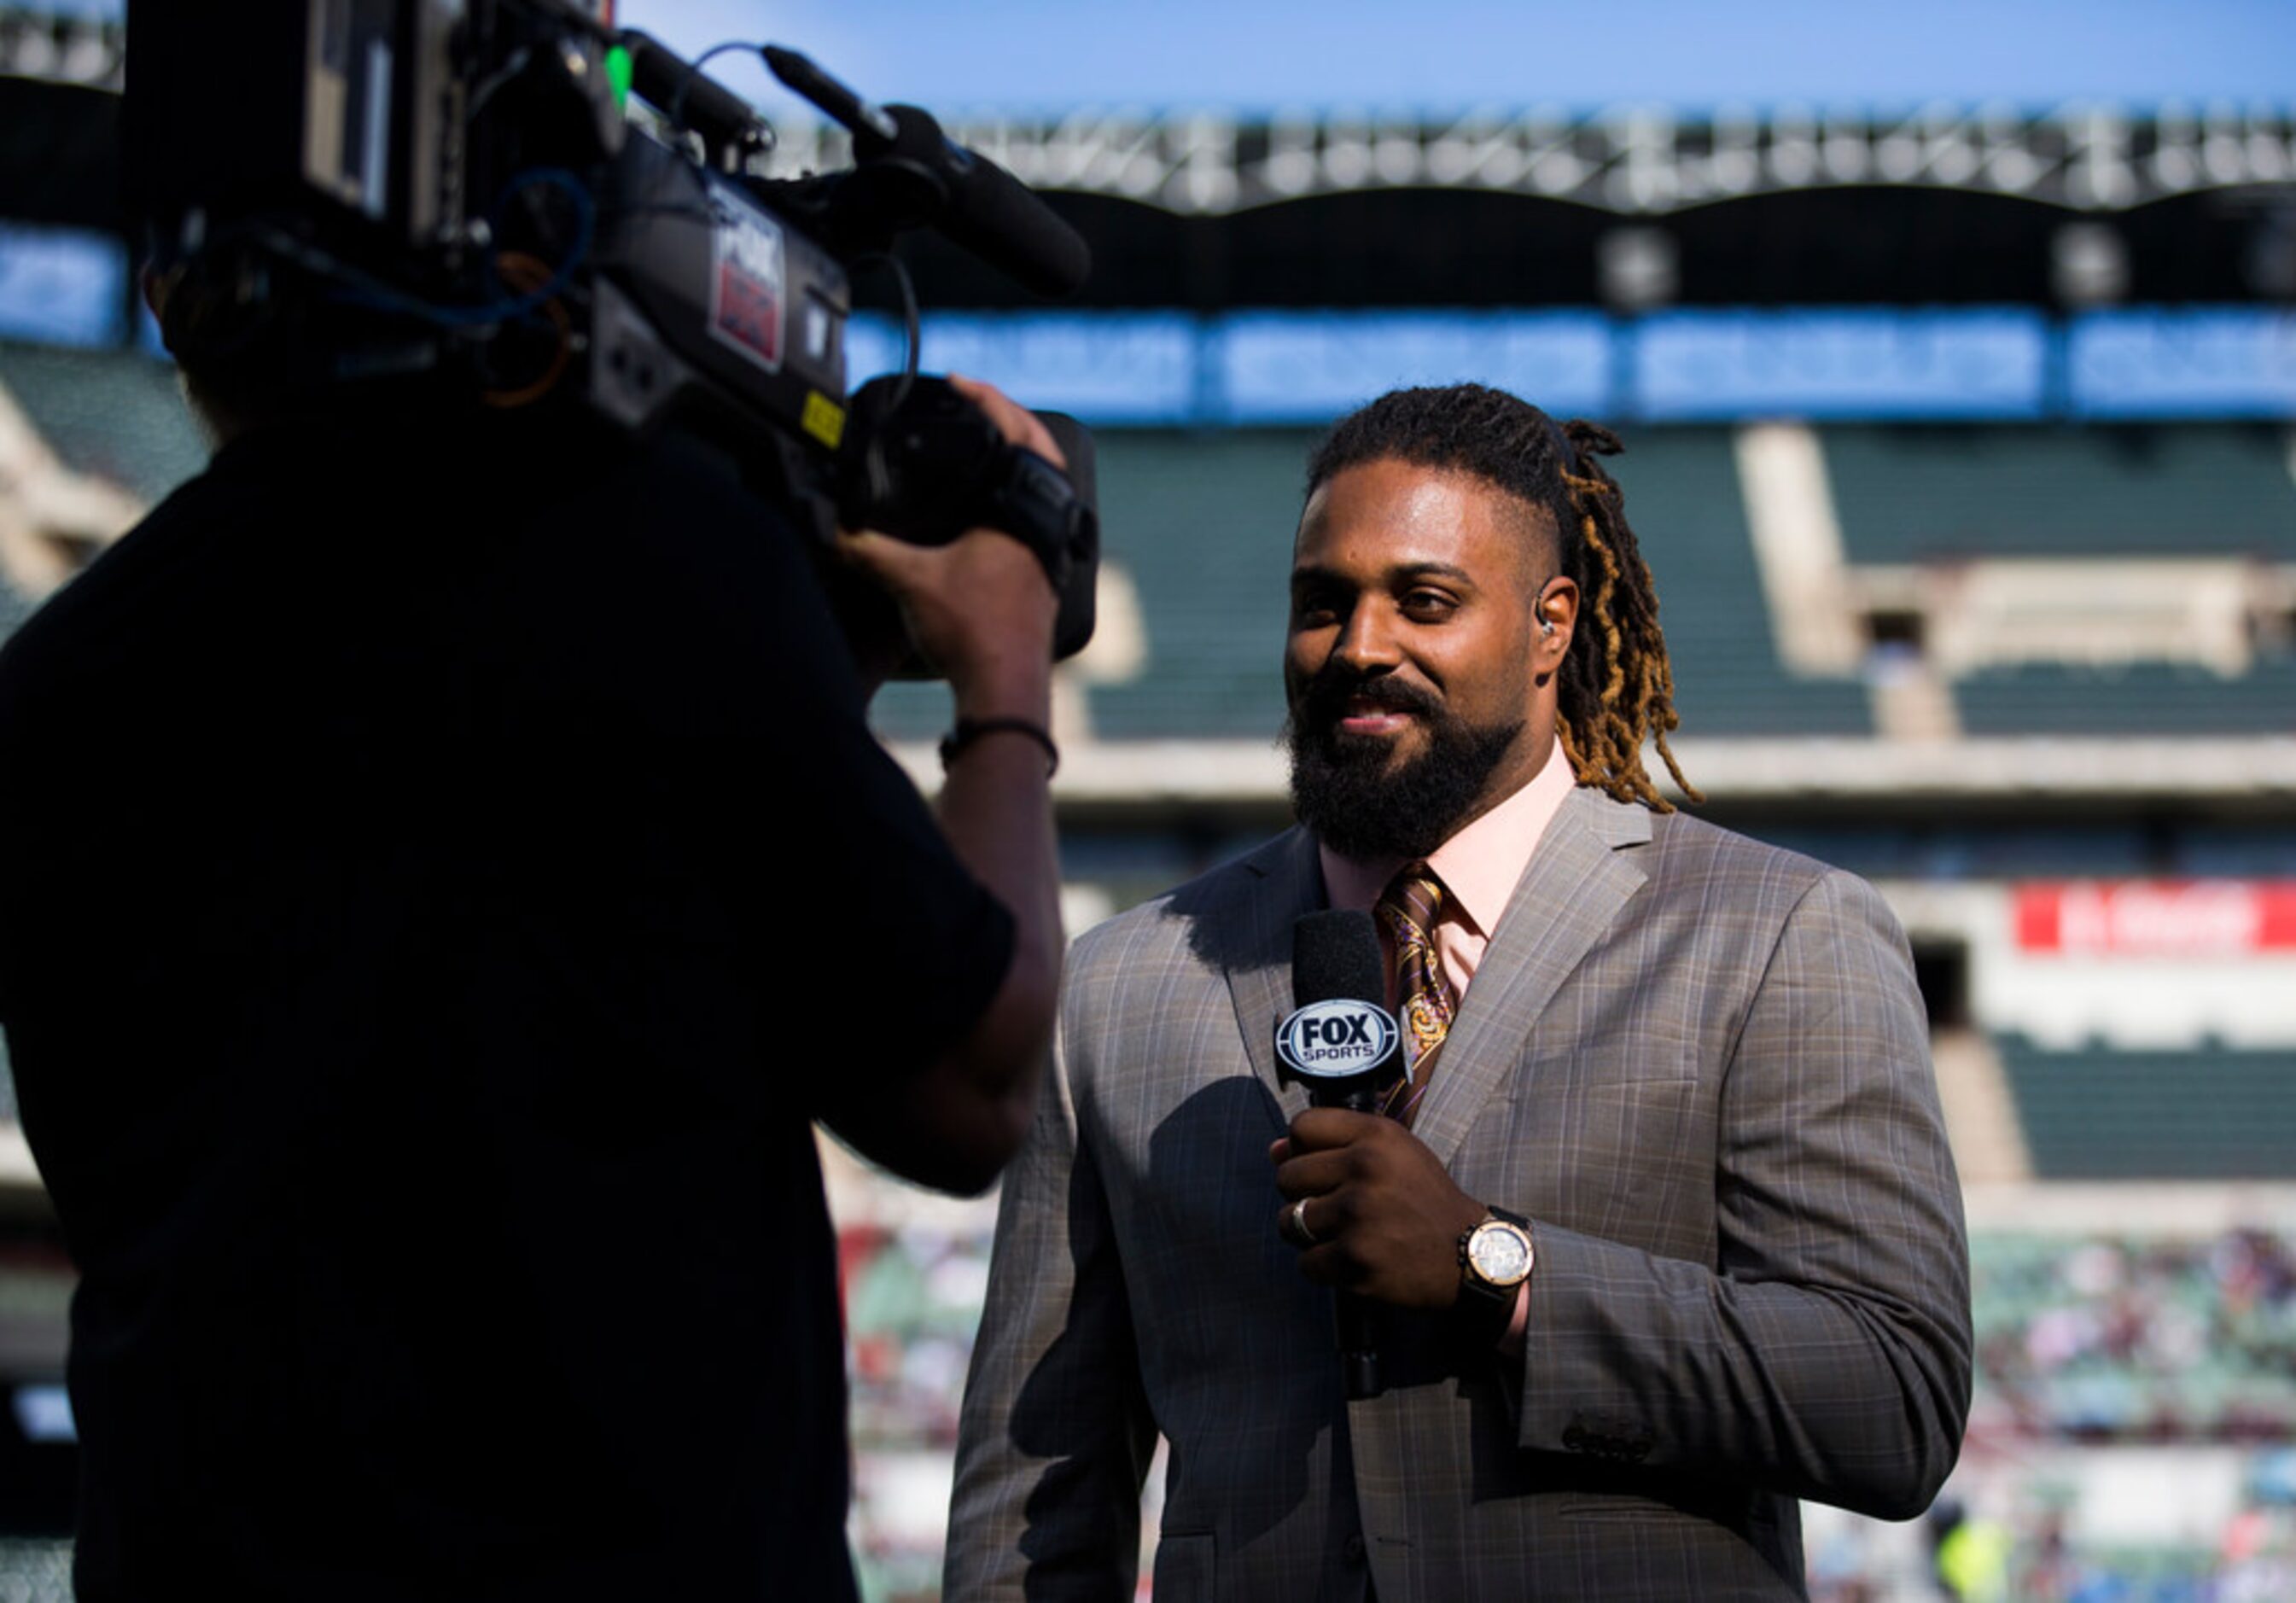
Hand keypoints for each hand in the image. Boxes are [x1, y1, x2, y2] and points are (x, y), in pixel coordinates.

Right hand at [835, 375, 1060, 712]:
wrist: (1006, 690)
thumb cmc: (974, 635)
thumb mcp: (909, 581)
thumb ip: (866, 547)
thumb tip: (831, 526)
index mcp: (1019, 509)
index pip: (1015, 431)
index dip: (986, 398)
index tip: (958, 382)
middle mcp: (1045, 525)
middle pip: (1043, 450)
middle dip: (1011, 419)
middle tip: (978, 403)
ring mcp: (1052, 552)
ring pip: (1048, 487)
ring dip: (1022, 460)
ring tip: (990, 447)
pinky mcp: (1046, 578)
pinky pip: (1042, 518)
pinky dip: (1021, 499)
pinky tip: (995, 511)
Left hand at [1270, 1108, 1488, 1308]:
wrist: (1468, 1256)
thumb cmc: (1425, 1200)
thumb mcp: (1395, 1153)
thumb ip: (1338, 1143)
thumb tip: (1274, 1151)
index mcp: (1376, 1136)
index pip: (1301, 1126)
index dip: (1301, 1149)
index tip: (1321, 1168)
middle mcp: (1365, 1169)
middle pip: (1287, 1176)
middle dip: (1302, 1195)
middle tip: (1333, 1208)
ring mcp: (1359, 1216)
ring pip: (1289, 1221)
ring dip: (1307, 1233)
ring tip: (1340, 1234)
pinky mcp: (1356, 1259)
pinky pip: (1306, 1262)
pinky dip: (1322, 1266)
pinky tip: (1350, 1260)